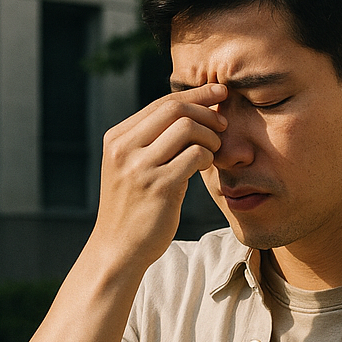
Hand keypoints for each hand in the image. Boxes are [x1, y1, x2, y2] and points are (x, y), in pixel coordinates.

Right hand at [89, 84, 227, 272]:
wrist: (119, 248)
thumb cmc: (133, 207)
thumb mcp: (131, 168)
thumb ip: (151, 142)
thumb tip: (190, 112)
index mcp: (117, 139)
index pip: (161, 104)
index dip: (195, 95)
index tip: (219, 92)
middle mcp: (124, 148)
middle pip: (175, 109)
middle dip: (207, 111)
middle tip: (223, 124)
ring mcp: (140, 167)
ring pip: (188, 128)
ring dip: (210, 137)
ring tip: (213, 151)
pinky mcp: (160, 186)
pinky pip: (195, 155)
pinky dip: (208, 156)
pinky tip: (207, 166)